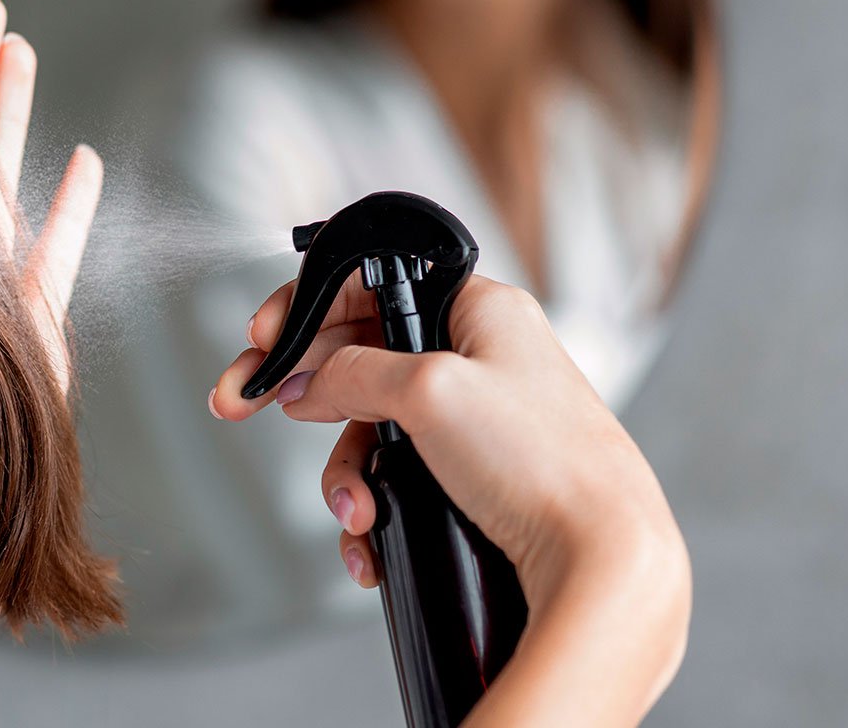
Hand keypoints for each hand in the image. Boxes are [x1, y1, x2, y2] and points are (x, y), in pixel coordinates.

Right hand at [211, 274, 690, 725]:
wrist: (603, 563)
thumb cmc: (546, 466)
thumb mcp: (431, 392)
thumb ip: (353, 372)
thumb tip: (306, 383)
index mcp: (482, 310)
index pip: (372, 284)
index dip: (307, 308)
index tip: (261, 340)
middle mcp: (481, 357)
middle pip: (359, 357)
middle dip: (305, 396)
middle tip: (244, 407)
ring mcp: (479, 420)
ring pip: (371, 428)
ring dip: (344, 472)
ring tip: (353, 510)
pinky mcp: (477, 476)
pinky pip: (398, 477)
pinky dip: (371, 505)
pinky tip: (368, 539)